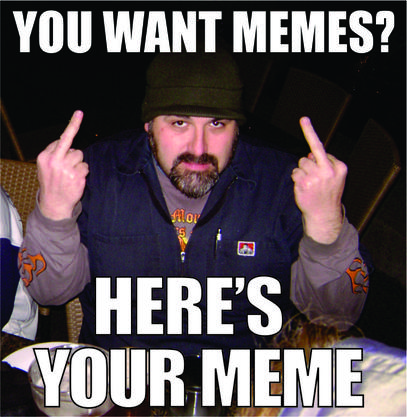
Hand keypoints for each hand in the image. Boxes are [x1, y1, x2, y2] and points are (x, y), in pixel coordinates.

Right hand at [37, 110, 88, 219]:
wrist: (54, 204)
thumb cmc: (51, 182)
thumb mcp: (45, 167)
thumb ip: (54, 153)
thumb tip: (68, 142)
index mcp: (45, 157)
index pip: (61, 140)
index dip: (71, 130)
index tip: (79, 113)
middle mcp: (55, 161)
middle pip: (71, 145)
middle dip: (74, 137)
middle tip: (76, 128)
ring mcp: (66, 169)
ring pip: (80, 156)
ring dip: (79, 163)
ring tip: (70, 174)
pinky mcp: (77, 176)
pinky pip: (86, 167)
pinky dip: (83, 172)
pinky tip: (76, 180)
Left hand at [291, 117, 346, 243]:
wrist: (324, 214)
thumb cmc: (328, 193)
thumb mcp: (334, 176)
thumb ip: (324, 162)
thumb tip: (309, 154)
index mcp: (339, 167)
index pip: (320, 148)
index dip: (309, 132)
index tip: (303, 119)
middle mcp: (328, 170)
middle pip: (308, 156)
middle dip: (307, 162)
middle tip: (312, 170)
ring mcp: (315, 177)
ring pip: (301, 164)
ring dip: (302, 172)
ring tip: (310, 183)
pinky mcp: (303, 184)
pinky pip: (295, 173)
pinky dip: (297, 178)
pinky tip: (304, 188)